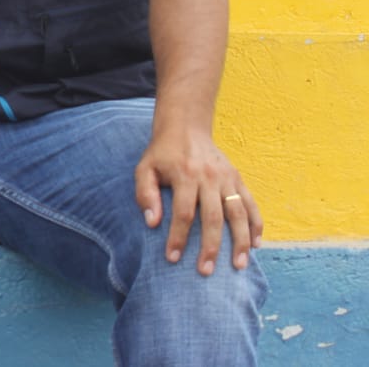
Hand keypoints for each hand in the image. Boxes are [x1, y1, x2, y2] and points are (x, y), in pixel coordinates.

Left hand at [135, 124, 261, 275]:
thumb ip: (145, 193)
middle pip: (213, 218)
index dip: (178, 237)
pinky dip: (256, 225)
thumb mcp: (144, 168)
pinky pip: (251, 204)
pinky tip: (256, 245)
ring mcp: (227, 178)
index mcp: (185, 174)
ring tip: (238, 266)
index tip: (172, 258)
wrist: (185, 128)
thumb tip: (152, 222)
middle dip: (210, 247)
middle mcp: (209, 177)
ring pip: (238, 213)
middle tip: (205, 272)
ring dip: (240, 241)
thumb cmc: (162, 154)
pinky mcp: (238, 178)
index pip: (183, 213)